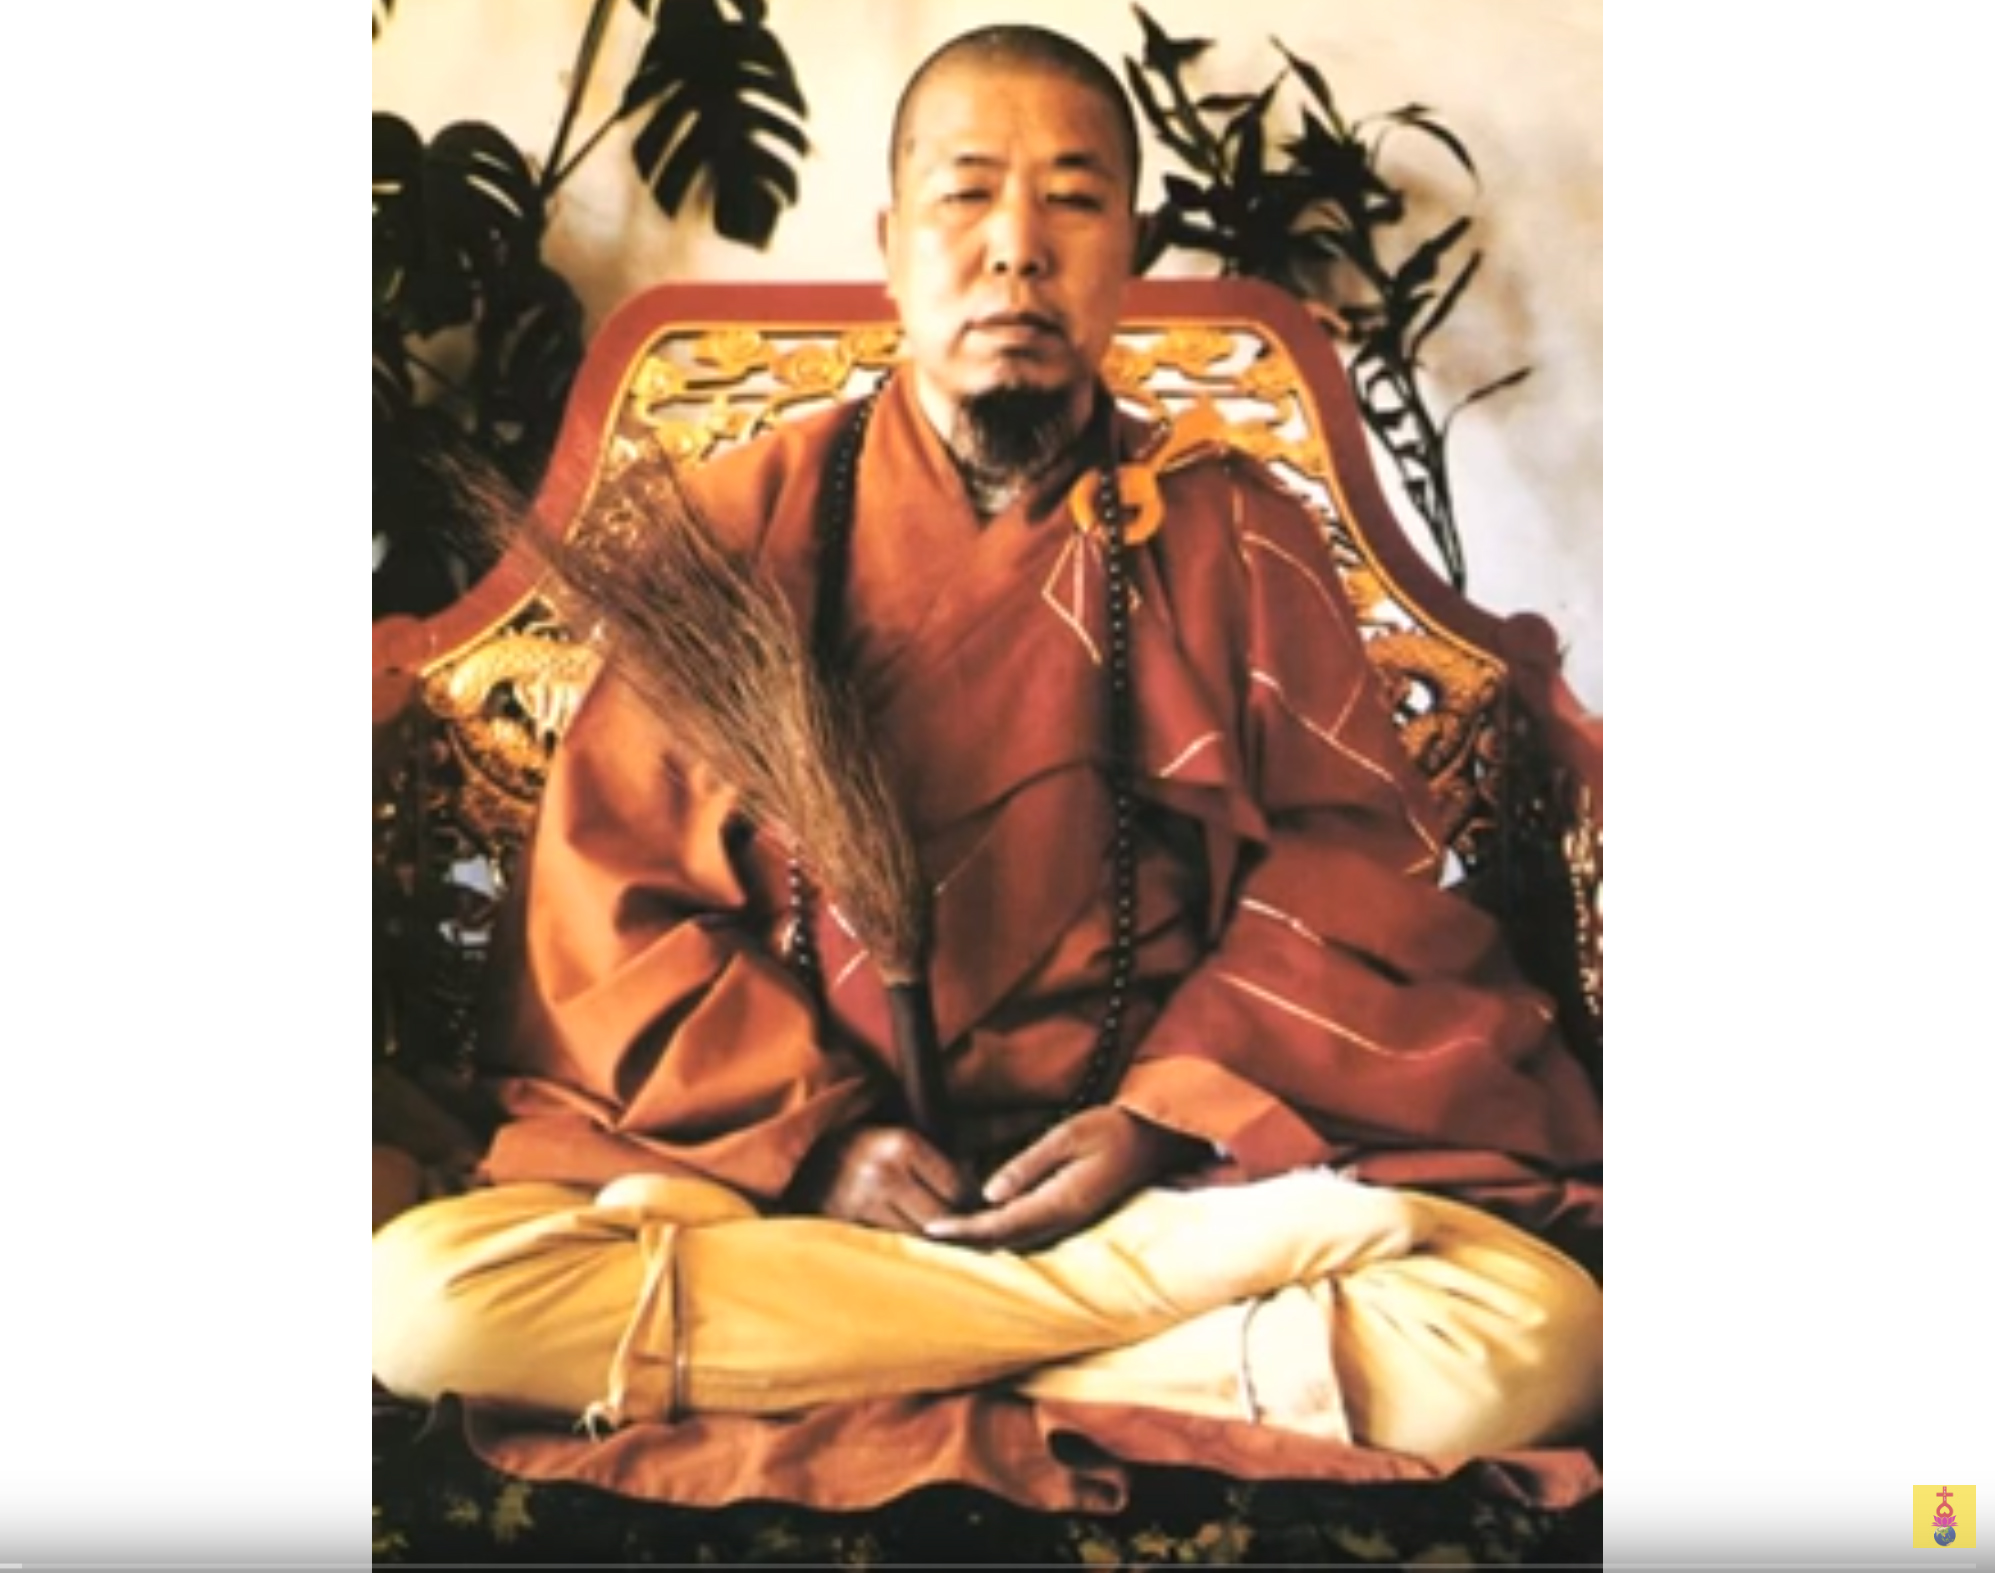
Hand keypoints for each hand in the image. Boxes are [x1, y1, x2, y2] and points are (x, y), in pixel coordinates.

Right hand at [788, 1125, 971, 1234]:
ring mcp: (862, 1203)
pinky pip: (892, 1247)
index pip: (959, 1187)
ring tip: (951, 1243)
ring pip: (920, 1238)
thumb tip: (1025, 1119)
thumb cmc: (873, 1143)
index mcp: (903, 1144)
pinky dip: (909, 1251)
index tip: (983, 1208)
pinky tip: (920, 1249)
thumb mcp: (914, 1132)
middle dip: (961, 1228)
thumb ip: (973, 1131)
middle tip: (976, 1234)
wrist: (808, 1158)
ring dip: (938, 1244)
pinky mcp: (847, 1227)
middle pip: (943, 1218)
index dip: (975, 1203)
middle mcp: (883, 1173)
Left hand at [922, 1107, 1206, 1252]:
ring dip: (979, 1239)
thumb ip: (1029, 1164)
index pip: (1001, 1225)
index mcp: (1062, 1203)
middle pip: (1003, 1241)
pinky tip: (979, 1222)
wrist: (1154, 1140)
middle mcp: (1063, 1221)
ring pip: (1014, 1240)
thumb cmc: (1113, 1129)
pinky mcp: (1069, 1215)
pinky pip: (1026, 1231)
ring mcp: (1068, 1222)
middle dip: (964, 1240)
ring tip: (943, 1232)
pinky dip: (998, 1231)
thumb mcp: (1069, 1135)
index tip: (931, 1229)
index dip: (964, 1230)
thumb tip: (989, 1192)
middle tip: (924, 1234)